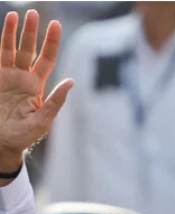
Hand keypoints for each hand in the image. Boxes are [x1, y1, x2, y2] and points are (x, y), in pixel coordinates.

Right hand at [0, 10, 73, 172]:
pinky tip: (5, 27)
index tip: (56, 26)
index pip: (47, 60)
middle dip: (33, 32)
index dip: (51, 44)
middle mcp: (23, 78)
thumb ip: (56, 101)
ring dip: (15, 33)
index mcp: (37, 87)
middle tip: (36, 14)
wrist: (1, 142)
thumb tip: (71, 81)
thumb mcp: (43, 121)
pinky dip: (2, 42)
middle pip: (30, 50)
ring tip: (19, 15)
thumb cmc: (23, 135)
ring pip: (12, 49)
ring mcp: (7, 76)